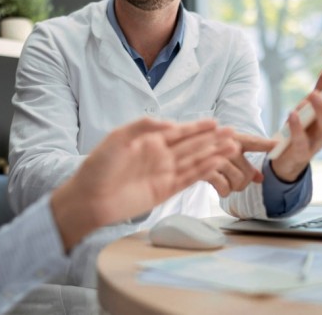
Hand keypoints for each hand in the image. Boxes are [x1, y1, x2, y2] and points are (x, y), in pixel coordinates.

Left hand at [50, 117, 237, 250]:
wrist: (88, 199)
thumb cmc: (98, 166)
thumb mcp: (118, 138)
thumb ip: (143, 126)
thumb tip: (170, 123)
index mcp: (149, 141)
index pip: (179, 131)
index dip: (198, 127)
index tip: (215, 122)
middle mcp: (159, 156)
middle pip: (192, 146)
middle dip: (212, 139)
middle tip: (233, 133)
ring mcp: (163, 173)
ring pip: (194, 161)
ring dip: (213, 154)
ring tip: (232, 148)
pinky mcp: (164, 191)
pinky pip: (187, 179)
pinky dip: (202, 172)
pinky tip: (216, 164)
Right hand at [206, 132, 275, 196]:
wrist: (176, 152)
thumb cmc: (203, 153)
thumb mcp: (223, 154)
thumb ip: (243, 164)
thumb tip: (261, 178)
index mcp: (231, 137)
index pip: (253, 142)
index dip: (266, 144)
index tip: (278, 145)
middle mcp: (225, 144)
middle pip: (248, 172)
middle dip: (244, 181)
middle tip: (236, 182)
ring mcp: (215, 156)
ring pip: (238, 180)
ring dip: (234, 187)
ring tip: (226, 184)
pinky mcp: (206, 169)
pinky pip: (225, 187)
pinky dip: (224, 191)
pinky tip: (220, 188)